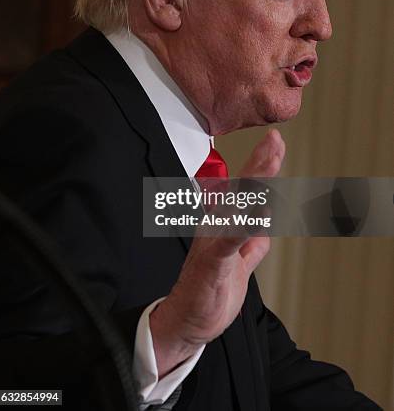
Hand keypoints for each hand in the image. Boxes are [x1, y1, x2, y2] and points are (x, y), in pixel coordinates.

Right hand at [150, 129, 284, 377]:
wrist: (187, 322)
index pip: (246, 191)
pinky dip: (244, 225)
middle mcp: (217, 226)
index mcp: (224, 225)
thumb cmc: (210, 291)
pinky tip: (259, 212)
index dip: (262, 166)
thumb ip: (253, 244)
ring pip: (236, 207)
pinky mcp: (213, 262)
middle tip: (275, 140)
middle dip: (260, 163)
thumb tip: (266, 225)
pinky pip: (230, 241)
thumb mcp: (240, 265)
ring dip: (255, 183)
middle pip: (242, 190)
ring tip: (270, 162)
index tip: (275, 144)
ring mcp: (213, 241)